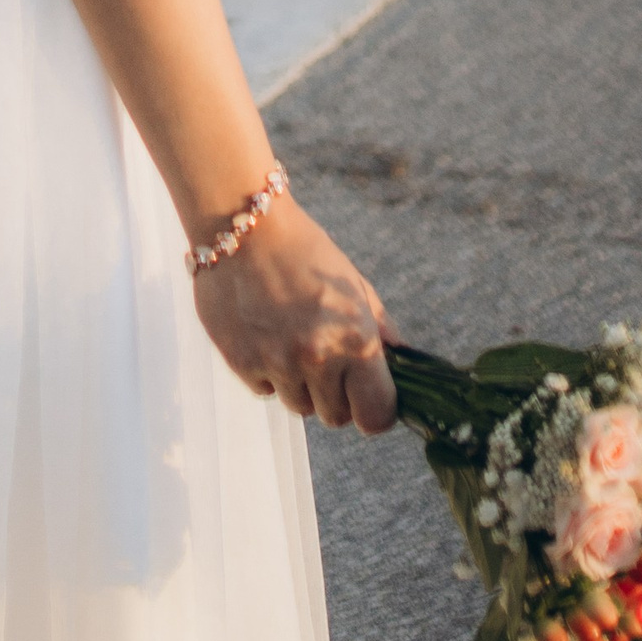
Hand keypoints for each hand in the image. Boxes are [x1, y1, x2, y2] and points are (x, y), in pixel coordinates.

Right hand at [191, 202, 395, 434]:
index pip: (376, 416)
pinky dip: (266, 371)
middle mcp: (317, 359)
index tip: (367, 397)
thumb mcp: (352, 284)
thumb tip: (400, 361)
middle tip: (324, 359)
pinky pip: (264, 389)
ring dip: (299, 384)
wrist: (242, 224)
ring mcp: (276, 363)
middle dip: (334, 395)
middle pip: (334, 416)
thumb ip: (380, 328)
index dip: (374, 411)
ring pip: (298, 405)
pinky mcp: (240, 362)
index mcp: (355, 341)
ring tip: (289, 340)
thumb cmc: (304, 250)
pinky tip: (264, 334)